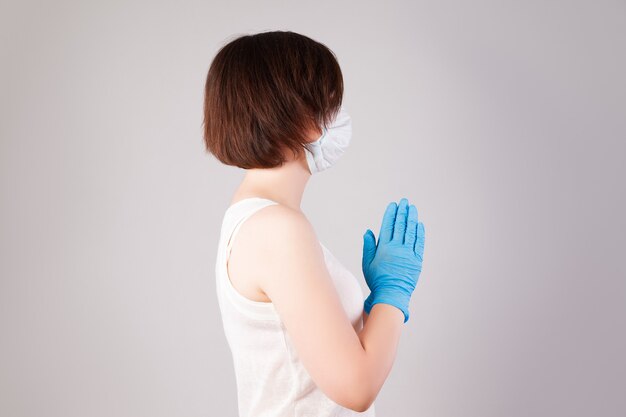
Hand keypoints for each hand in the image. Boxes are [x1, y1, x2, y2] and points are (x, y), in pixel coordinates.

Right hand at [361, 198, 424, 322]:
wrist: (391, 294)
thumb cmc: (377, 280)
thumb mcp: (367, 263)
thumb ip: (369, 246)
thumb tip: (369, 231)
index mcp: (384, 247)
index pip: (388, 226)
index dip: (391, 214)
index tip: (393, 205)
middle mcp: (397, 248)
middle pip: (400, 225)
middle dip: (402, 212)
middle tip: (404, 202)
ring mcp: (408, 253)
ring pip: (411, 231)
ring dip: (411, 218)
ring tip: (412, 208)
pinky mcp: (417, 260)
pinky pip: (419, 243)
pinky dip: (419, 232)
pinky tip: (419, 224)